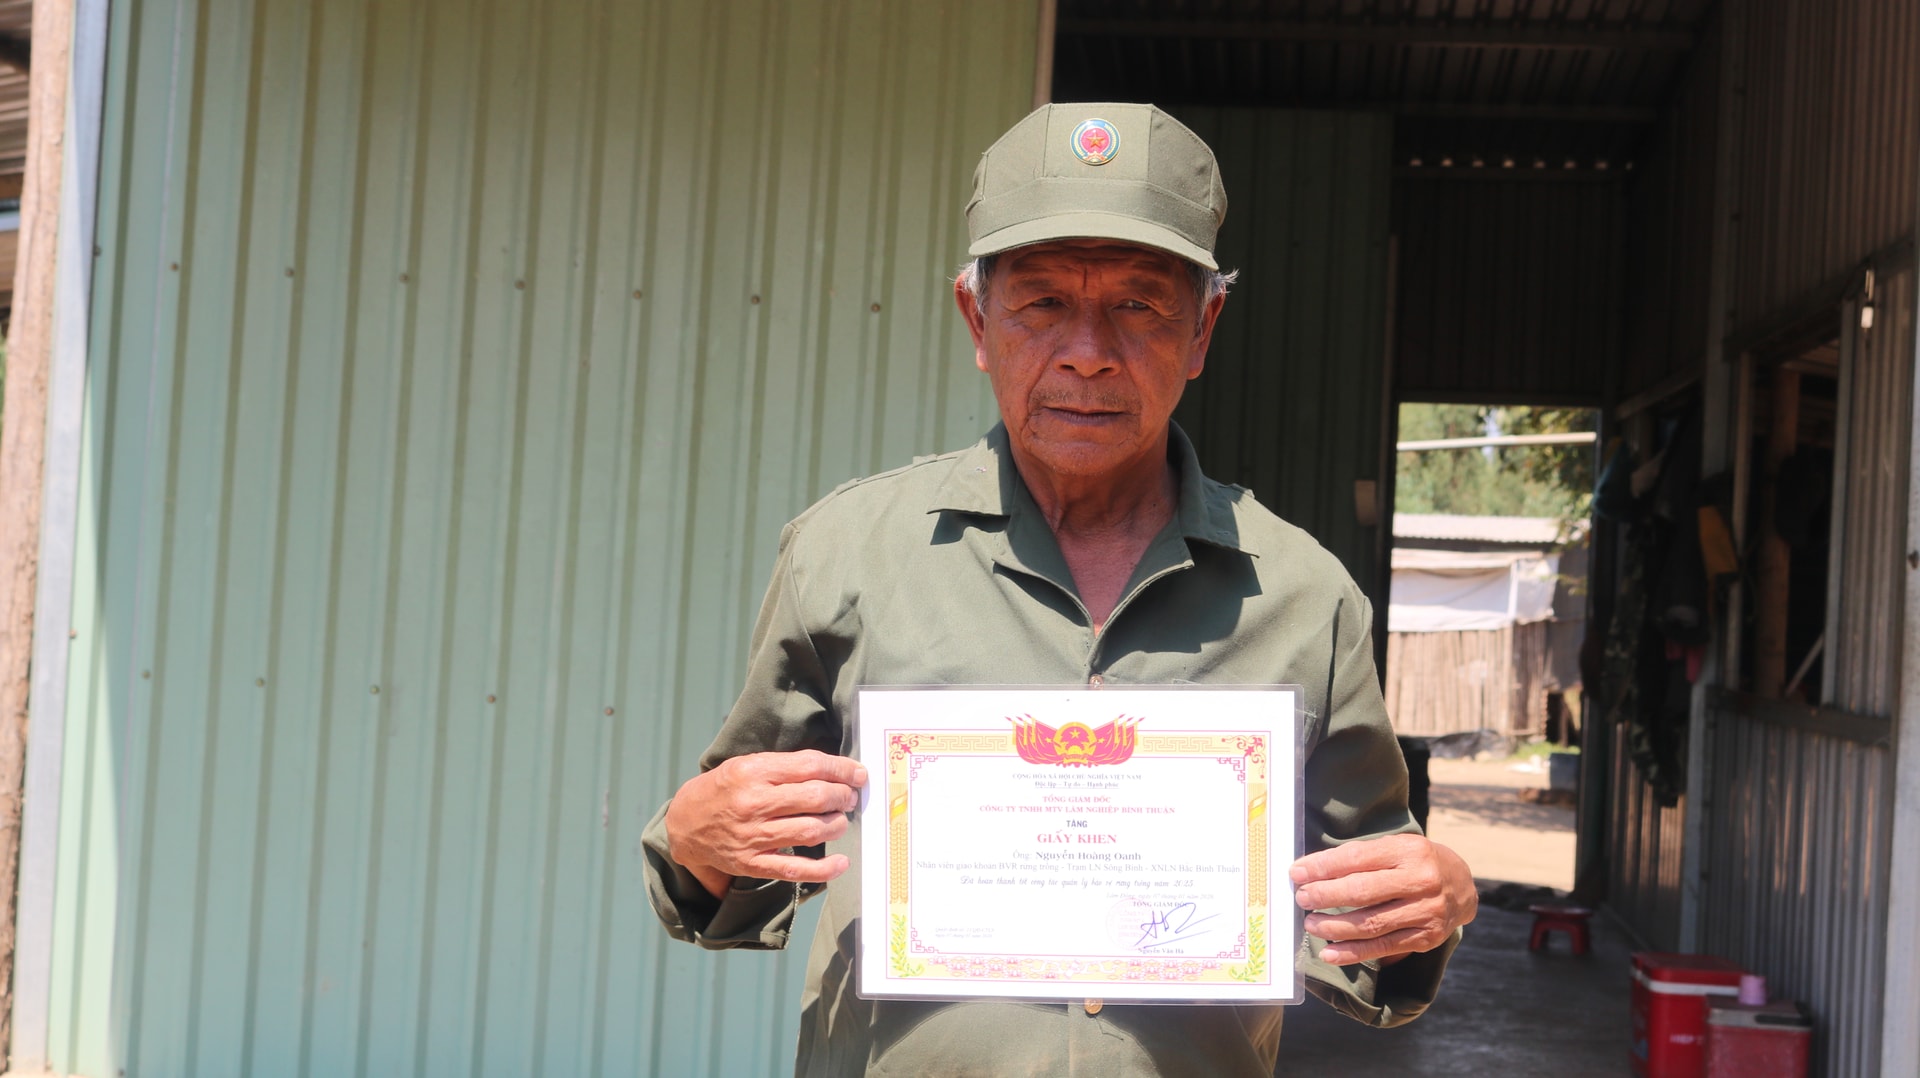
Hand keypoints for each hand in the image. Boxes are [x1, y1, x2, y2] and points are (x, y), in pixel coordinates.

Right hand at [664, 749, 867, 898]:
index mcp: (752, 771)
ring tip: (841, 820)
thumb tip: (833, 771)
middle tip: (850, 797)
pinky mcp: (752, 863)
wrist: (685, 824)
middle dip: (842, 796)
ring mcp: (753, 835)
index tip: (858, 774)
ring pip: (811, 830)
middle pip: (815, 797)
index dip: (841, 769)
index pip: (809, 766)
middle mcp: (753, 803)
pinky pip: (795, 869)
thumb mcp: (746, 764)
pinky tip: (841, 862)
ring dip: (837, 824)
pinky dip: (824, 869)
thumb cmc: (723, 789)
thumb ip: (784, 766)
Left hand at [1289, 834, 1476, 965]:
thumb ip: (1359, 857)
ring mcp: (1425, 912)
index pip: (1357, 858)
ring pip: (1370, 923)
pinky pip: (1383, 947)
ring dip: (1333, 926)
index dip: (1323, 867)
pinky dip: (1352, 953)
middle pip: (1362, 891)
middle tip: (1302, 898)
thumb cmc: (1416, 863)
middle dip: (1325, 896)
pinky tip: (1329, 953)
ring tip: (1310, 923)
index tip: (1297, 873)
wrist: (1463, 886)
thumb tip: (1311, 871)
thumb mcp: (1394, 847)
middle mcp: (1420, 881)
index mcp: (1408, 851)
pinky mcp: (1425, 938)